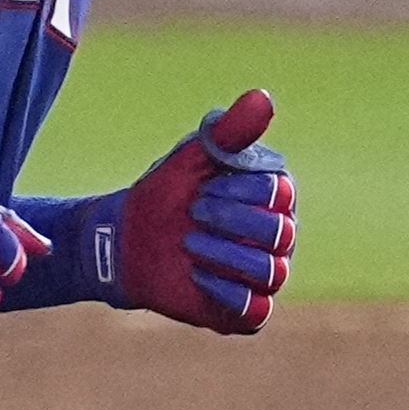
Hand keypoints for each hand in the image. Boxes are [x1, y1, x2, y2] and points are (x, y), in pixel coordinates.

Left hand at [113, 89, 296, 333]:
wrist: (128, 240)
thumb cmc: (166, 193)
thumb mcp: (193, 157)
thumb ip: (230, 130)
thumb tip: (264, 98)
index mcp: (275, 195)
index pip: (279, 194)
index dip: (238, 191)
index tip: (203, 186)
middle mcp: (280, 235)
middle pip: (280, 233)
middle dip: (229, 221)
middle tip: (194, 212)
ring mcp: (266, 275)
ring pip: (270, 272)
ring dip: (223, 255)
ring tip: (189, 244)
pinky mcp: (246, 310)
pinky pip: (255, 310)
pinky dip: (225, 292)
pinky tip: (195, 274)